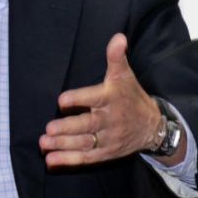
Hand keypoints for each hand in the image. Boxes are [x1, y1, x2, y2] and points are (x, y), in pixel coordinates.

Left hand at [39, 33, 160, 168]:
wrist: (153, 126)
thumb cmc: (132, 96)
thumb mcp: (125, 75)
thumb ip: (116, 57)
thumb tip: (118, 37)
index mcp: (112, 98)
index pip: (94, 98)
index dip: (79, 99)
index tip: (62, 99)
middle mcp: (110, 120)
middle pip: (87, 125)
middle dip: (68, 128)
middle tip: (49, 129)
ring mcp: (109, 139)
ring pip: (84, 143)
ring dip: (63, 145)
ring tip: (44, 144)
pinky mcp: (106, 153)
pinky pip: (87, 158)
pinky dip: (69, 160)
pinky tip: (51, 160)